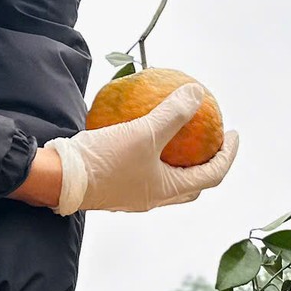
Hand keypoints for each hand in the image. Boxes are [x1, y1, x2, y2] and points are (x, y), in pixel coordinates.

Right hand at [42, 84, 239, 215]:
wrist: (58, 178)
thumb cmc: (104, 159)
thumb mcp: (144, 131)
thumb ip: (173, 112)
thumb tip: (198, 93)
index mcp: (167, 190)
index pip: (212, 175)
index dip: (228, 154)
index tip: (232, 133)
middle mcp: (152, 198)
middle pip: (192, 184)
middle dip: (207, 163)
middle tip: (212, 139)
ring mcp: (132, 195)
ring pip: (167, 180)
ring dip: (179, 161)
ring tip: (180, 136)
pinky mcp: (114, 187)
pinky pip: (144, 171)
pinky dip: (153, 155)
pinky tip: (144, 133)